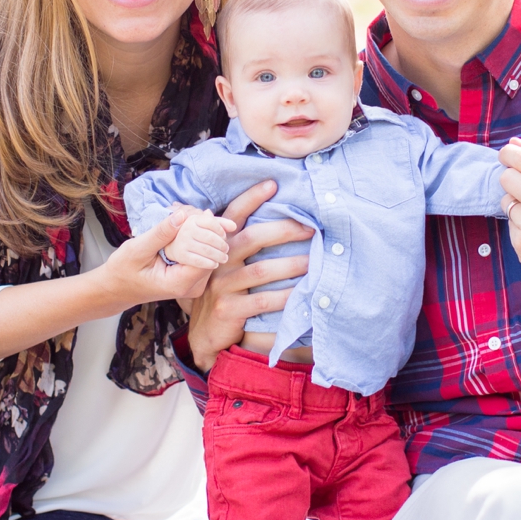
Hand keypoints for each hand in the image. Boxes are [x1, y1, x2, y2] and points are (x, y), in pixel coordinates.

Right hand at [95, 206, 227, 306]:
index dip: (210, 233)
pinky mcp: (191, 278)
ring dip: (205, 235)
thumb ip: (161, 234)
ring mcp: (193, 285)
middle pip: (213, 255)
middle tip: (198, 212)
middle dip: (209, 232)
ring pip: (210, 255)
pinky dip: (199, 242)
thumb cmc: (123, 271)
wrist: (116, 288)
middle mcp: (192, 287)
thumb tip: (182, 215)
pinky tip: (188, 229)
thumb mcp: (137, 249)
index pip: (208, 256)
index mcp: (180, 283)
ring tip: (191, 217)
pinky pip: (202, 257)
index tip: (202, 213)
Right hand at [185, 179, 312, 359]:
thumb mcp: (227, 267)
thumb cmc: (226, 294)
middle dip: (284, 230)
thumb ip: (244, 247)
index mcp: (221, 247)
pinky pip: (262, 301)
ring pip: (261, 270)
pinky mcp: (228, 309)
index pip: (234, 215)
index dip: (251, 198)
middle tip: (311, 229)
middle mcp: (219, 261)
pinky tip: (301, 294)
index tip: (273, 184)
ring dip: (292, 265)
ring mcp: (221, 286)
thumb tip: (283, 222)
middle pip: (252, 238)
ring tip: (315, 262)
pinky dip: (285, 297)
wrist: (206, 335)